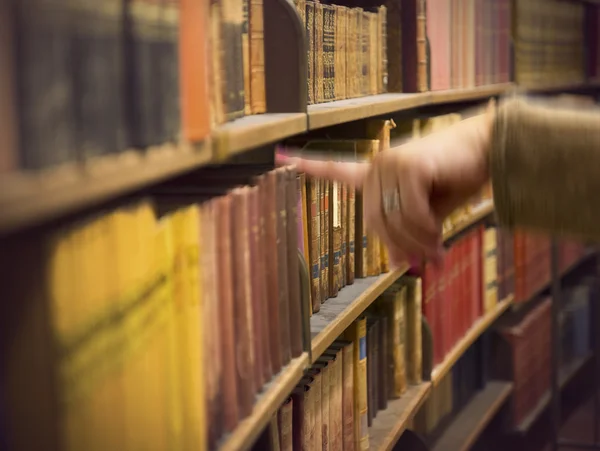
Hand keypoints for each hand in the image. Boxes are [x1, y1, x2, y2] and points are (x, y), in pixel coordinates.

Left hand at [276, 105, 493, 266]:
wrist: (483, 152)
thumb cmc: (453, 182)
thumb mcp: (425, 215)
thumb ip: (406, 234)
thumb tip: (395, 266)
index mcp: (375, 175)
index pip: (336, 170)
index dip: (309, 167)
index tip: (280, 157)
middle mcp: (376, 167)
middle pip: (375, 223)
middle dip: (402, 246)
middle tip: (429, 262)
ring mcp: (389, 164)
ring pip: (394, 221)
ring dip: (419, 243)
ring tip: (438, 254)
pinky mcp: (408, 166)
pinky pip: (410, 212)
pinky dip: (426, 229)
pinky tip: (438, 233)